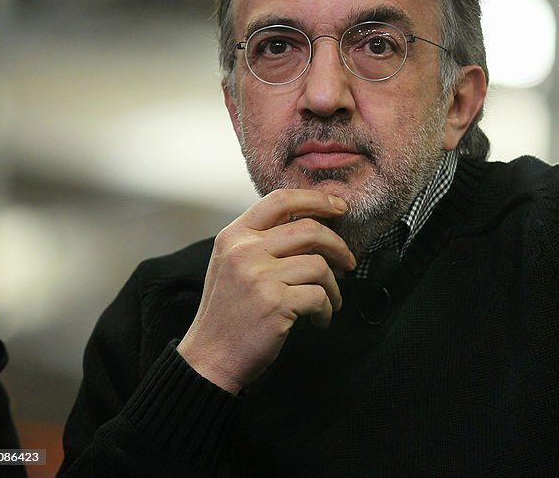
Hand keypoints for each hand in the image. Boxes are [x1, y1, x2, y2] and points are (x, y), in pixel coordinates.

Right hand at [177, 189, 355, 393]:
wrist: (210, 358)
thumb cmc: (229, 312)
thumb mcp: (233, 264)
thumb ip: (263, 241)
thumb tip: (314, 224)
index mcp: (235, 236)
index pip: (280, 200)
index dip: (316, 199)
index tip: (339, 207)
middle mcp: (244, 251)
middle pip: (309, 229)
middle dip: (338, 245)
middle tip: (348, 261)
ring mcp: (259, 276)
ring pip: (319, 265)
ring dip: (334, 285)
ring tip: (331, 299)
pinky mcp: (275, 303)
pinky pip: (319, 296)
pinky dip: (327, 309)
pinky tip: (320, 319)